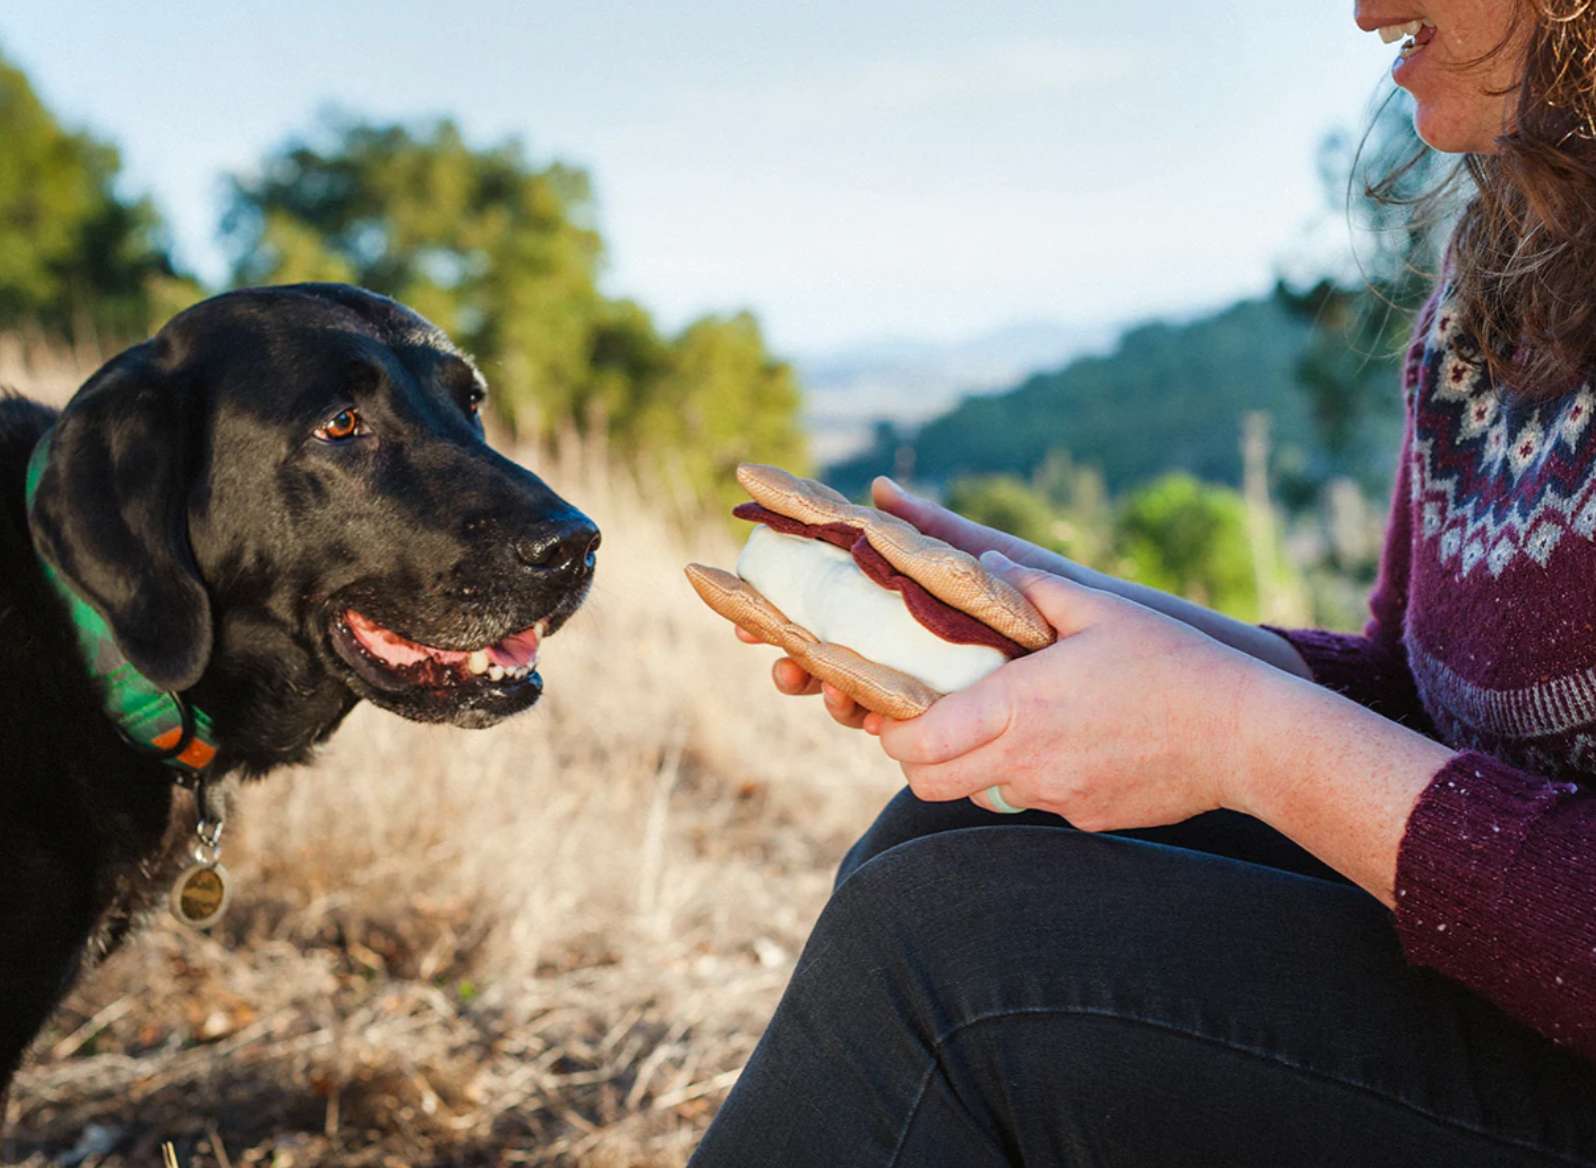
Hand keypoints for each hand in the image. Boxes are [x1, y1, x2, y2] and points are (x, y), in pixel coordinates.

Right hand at [741, 476, 1085, 729]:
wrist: (1114, 651)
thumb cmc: (1050, 594)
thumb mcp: (986, 555)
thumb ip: (933, 528)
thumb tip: (874, 488)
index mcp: (907, 607)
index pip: (832, 609)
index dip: (783, 613)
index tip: (747, 613)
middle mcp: (909, 650)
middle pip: (831, 657)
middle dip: (795, 660)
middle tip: (778, 662)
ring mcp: (929, 686)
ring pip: (858, 696)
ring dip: (830, 694)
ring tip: (824, 688)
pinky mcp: (957, 722)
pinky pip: (904, 727)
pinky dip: (879, 723)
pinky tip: (869, 718)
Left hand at [875, 552, 1265, 827]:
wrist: (1244, 737)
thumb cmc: (1172, 663)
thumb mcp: (1100, 608)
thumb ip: (1032, 586)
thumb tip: (985, 566)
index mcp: (1017, 705)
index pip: (919, 740)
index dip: (892, 731)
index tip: (890, 710)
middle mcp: (1026, 760)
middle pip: (929, 784)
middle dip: (915, 759)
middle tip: (928, 725)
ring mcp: (1055, 796)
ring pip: (978, 796)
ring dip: (971, 770)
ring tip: (995, 730)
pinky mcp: (1085, 817)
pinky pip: (1034, 804)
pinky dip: (1028, 780)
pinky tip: (1061, 746)